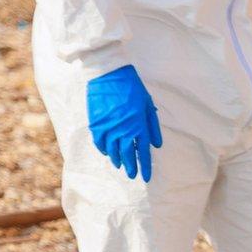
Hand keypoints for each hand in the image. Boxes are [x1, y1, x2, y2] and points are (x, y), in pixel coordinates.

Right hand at [85, 65, 161, 182]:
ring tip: (120, 166)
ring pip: (112, 150)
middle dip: (130, 167)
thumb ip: (152, 126)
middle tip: (132, 175)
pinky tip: (107, 153)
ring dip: (117, 160)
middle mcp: (123, 129)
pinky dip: (103, 149)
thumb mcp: (147, 105)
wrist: (108, 74)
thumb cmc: (132, 87)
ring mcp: (108, 127)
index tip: (146, 177)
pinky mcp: (96, 123)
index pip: (143, 152)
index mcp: (138, 125)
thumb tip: (156, 145)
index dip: (144, 166)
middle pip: (126, 154)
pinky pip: (99, 141)